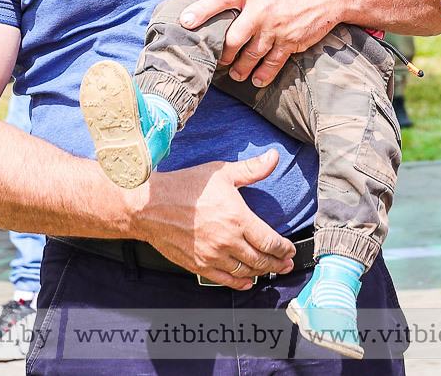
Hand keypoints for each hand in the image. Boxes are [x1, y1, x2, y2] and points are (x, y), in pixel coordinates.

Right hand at [135, 150, 295, 288]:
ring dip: (261, 274)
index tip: (290, 249)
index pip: (270, 241)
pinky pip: (224, 280)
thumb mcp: (222, 172)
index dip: (284, 249)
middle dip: (278, 264)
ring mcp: (212, 256)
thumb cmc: (185, 187)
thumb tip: (273, 157)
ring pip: (245, 272)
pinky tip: (246, 282)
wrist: (150, 206)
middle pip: (261, 260)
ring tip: (270, 271)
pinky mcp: (197, 265)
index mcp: (238, 219)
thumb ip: (252, 169)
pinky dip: (239, 283)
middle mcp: (227, 241)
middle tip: (286, 265)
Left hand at [179, 0, 358, 85]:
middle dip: (223, 53)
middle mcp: (262, 8)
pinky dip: (264, 74)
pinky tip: (257, 80)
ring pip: (252, 54)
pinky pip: (273, 62)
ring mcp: (277, 27)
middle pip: (233, 37)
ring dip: (240, 67)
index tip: (185, 21)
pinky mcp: (292, 40)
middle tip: (217, 60)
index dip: (201, 9)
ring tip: (235, 74)